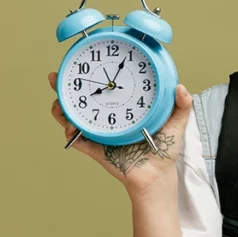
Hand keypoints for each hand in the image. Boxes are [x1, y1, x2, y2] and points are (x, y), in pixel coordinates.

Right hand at [49, 71, 192, 197]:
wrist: (159, 175)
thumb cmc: (165, 149)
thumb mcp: (176, 123)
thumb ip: (182, 105)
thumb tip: (181, 88)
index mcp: (123, 108)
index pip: (105, 87)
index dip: (92, 75)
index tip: (83, 61)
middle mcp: (108, 118)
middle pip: (82, 100)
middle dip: (65, 88)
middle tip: (55, 77)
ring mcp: (100, 134)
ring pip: (74, 119)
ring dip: (61, 110)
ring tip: (58, 103)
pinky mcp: (97, 150)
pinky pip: (79, 142)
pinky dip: (71, 134)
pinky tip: (70, 127)